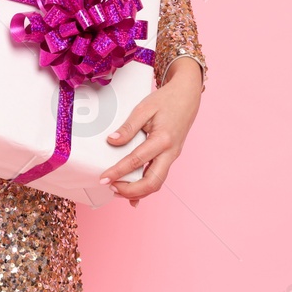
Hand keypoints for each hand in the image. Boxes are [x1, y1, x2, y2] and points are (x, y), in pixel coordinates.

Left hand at [98, 62, 202, 206]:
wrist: (187, 96)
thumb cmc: (167, 100)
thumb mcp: (144, 108)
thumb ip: (128, 126)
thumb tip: (112, 141)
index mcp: (163, 139)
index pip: (136, 161)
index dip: (118, 172)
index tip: (104, 179)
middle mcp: (170, 152)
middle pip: (152, 182)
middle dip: (130, 190)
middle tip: (111, 188)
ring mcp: (172, 156)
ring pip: (156, 183)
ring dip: (138, 191)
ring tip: (118, 189)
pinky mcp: (170, 157)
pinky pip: (159, 177)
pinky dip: (146, 188)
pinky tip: (134, 194)